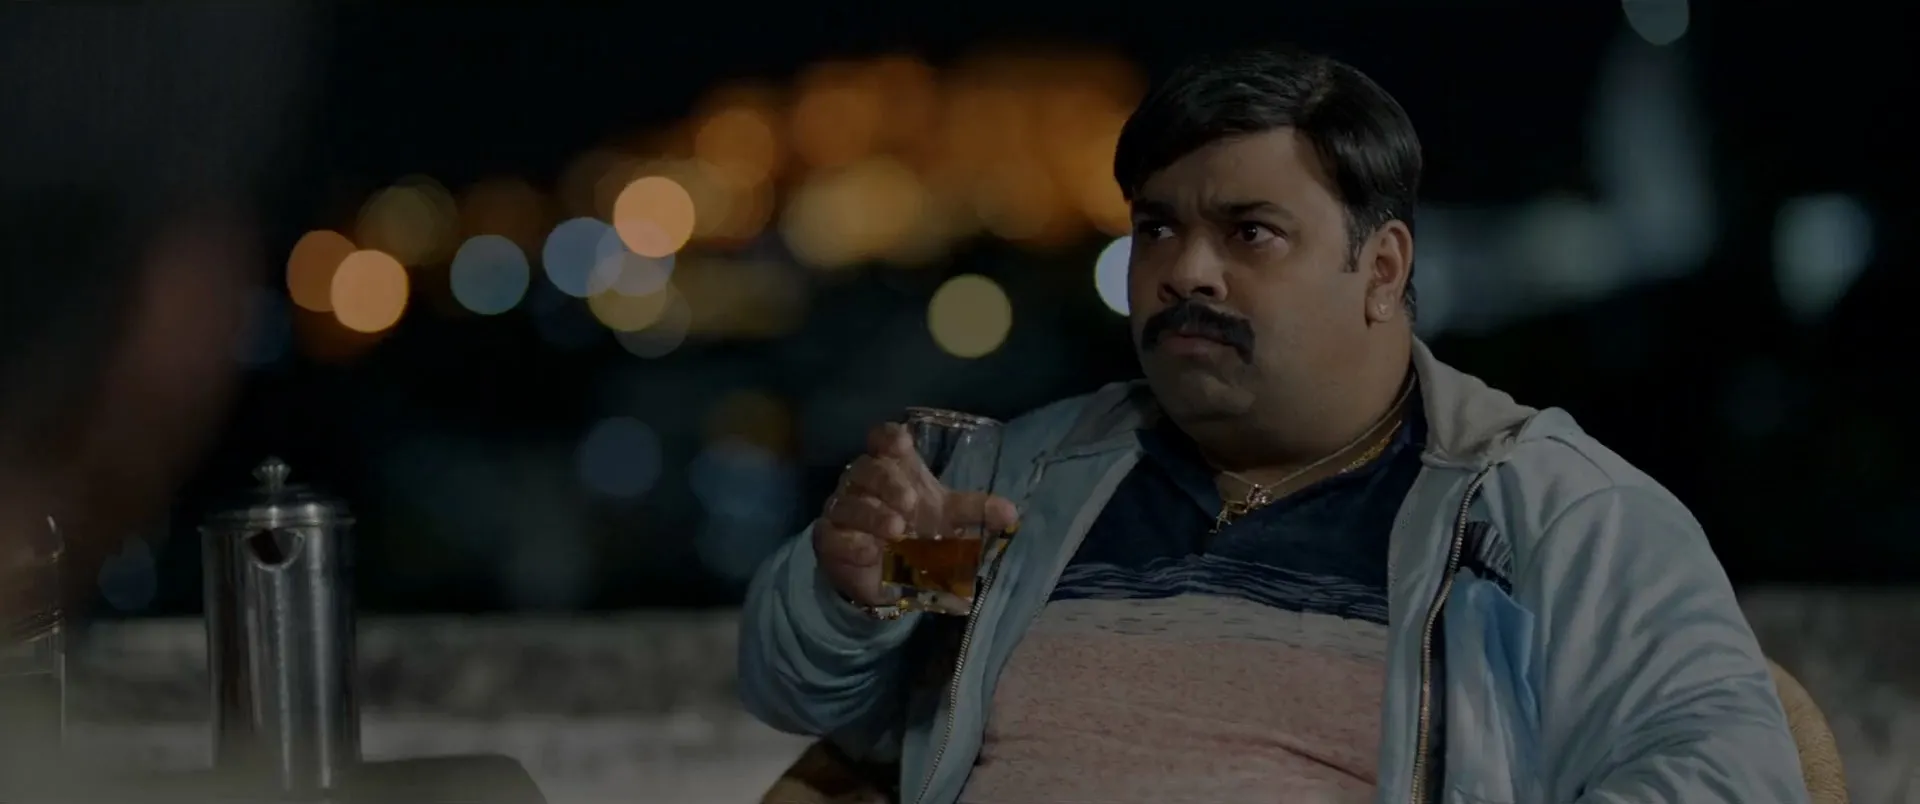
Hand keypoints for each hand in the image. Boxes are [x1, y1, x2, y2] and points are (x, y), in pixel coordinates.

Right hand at [812, 422, 1018, 605]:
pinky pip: (833, 534)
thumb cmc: (913, 533)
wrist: (884, 577)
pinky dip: (852, 542)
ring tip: (897, 531)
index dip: (888, 437)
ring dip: (873, 516)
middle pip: (867, 468)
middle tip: (911, 503)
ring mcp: (842, 509)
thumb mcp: (946, 519)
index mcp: (892, 469)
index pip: (881, 439)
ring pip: (849, 503)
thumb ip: (975, 512)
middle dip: (888, 483)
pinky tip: (868, 552)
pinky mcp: (828, 539)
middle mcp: (862, 483)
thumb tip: (1011, 512)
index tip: (901, 444)